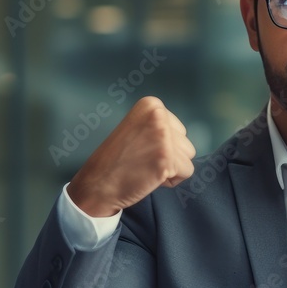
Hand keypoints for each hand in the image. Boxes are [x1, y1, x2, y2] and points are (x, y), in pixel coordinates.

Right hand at [67, 97, 195, 216]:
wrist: (98, 183)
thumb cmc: (118, 160)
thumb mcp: (138, 128)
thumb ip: (160, 126)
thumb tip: (183, 137)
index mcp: (151, 104)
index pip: (179, 130)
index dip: (163, 146)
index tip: (141, 149)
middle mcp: (158, 114)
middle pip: (186, 143)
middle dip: (169, 157)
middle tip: (142, 160)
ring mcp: (162, 135)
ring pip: (188, 157)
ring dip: (171, 168)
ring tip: (146, 167)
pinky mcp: (166, 158)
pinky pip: (187, 172)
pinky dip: (171, 180)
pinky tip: (150, 177)